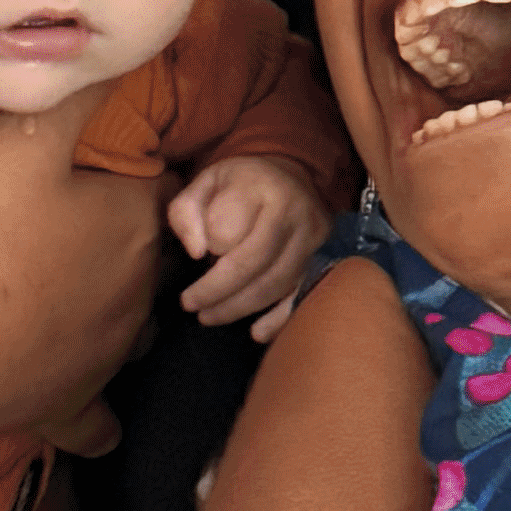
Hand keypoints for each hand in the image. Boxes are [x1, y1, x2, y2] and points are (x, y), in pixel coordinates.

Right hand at [0, 102, 167, 431]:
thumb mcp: (20, 136)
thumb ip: (74, 91)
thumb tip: (118, 49)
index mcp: (133, 228)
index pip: (167, 192)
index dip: (140, 174)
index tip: (113, 166)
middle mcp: (134, 297)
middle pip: (156, 261)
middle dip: (135, 243)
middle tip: (85, 224)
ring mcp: (100, 359)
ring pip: (136, 333)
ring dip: (118, 313)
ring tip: (78, 292)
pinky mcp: (61, 407)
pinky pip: (95, 422)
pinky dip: (98, 417)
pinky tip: (98, 419)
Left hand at [169, 154, 334, 327]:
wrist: (291, 178)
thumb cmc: (240, 184)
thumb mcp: (204, 183)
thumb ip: (186, 212)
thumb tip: (197, 253)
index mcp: (260, 186)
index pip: (226, 229)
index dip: (206, 249)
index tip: (195, 257)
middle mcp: (294, 211)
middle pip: (253, 263)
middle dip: (217, 292)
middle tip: (192, 306)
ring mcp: (314, 238)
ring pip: (276, 284)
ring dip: (239, 308)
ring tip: (210, 316)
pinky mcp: (323, 259)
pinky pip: (301, 294)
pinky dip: (279, 319)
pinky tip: (256, 332)